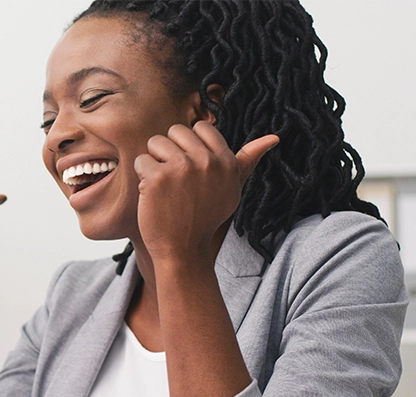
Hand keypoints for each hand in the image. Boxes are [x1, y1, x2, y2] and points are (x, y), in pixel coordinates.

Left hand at [133, 122, 278, 265]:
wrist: (183, 250)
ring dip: (154, 162)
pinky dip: (142, 177)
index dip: (189, 145)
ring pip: (156, 142)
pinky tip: (152, 195)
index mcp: (226, 161)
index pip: (201, 127)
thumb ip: (248, 160)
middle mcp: (206, 161)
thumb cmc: (205, 218)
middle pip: (176, 131)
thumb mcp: (232, 188)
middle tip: (175, 180)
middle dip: (170, 151)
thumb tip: (273, 137)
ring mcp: (181, 168)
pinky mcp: (157, 178)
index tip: (190, 168)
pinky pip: (141, 160)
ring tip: (164, 186)